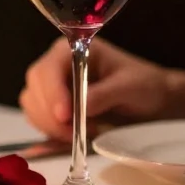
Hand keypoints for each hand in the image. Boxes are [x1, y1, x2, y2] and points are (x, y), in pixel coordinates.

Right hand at [19, 38, 167, 140]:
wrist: (152, 98)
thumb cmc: (144, 85)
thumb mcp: (130, 87)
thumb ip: (105, 93)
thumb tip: (81, 107)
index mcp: (74, 49)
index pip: (49, 69)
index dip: (53, 93)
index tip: (65, 116)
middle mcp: (57, 64)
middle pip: (35, 88)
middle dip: (50, 114)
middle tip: (75, 133)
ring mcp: (53, 85)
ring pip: (32, 105)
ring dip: (50, 125)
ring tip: (80, 133)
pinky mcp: (53, 105)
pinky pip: (38, 118)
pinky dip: (50, 131)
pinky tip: (73, 135)